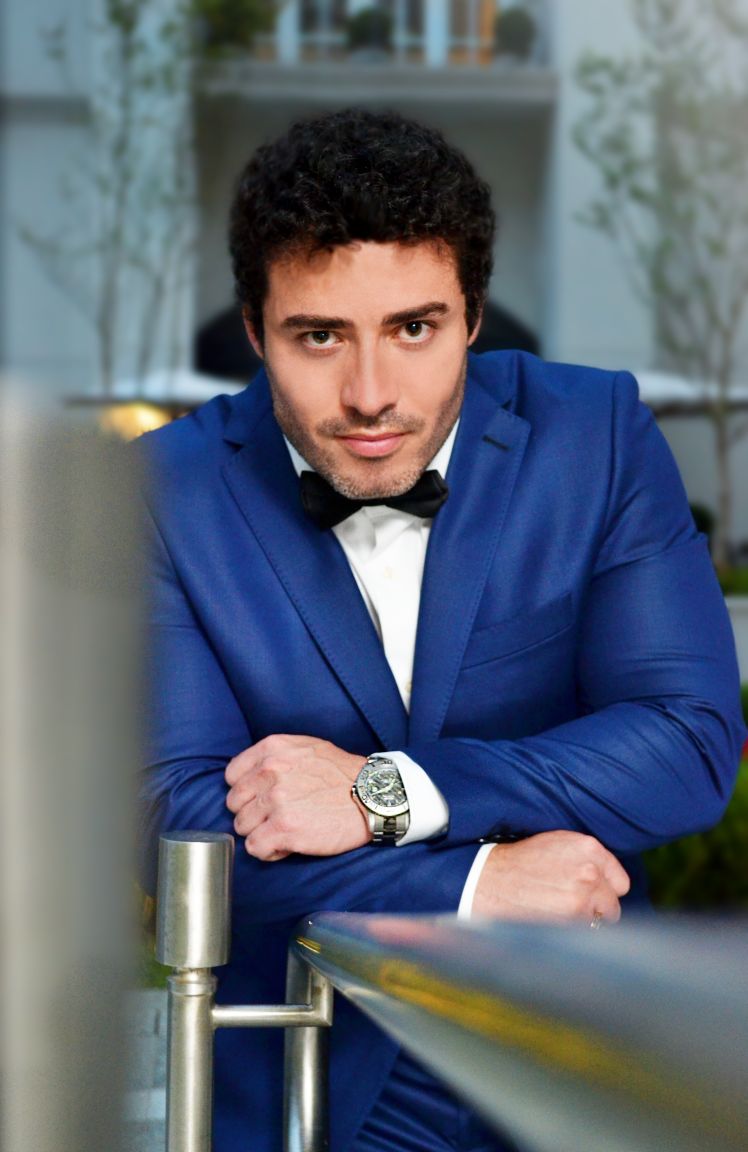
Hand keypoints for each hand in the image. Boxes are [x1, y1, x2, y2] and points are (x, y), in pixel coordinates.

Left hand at [225, 734, 369, 860]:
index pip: (232, 776)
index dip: (246, 791)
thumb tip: (249, 775)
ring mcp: (276, 801)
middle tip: (277, 816)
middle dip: (252, 813)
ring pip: (242, 826)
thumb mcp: (306, 748)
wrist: (372, 796)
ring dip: (260, 832)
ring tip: (285, 829)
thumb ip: (275, 756)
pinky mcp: (285, 828)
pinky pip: (255, 847)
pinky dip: (269, 851)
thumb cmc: (342, 774)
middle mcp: (270, 772)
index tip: (261, 798)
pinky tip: (286, 845)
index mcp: (272, 750)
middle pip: (235, 803)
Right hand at [472, 830, 629, 922]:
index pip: (620, 881)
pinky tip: (556, 920)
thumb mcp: (559, 844)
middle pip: (614, 903)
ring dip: (587, 920)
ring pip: (602, 920)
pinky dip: (575, 931)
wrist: (492, 879)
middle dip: (598, 906)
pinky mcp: (572, 919)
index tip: (593, 893)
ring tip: (562, 913)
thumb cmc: (522, 862)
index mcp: (589, 848)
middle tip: (574, 905)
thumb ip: (588, 858)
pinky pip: (587, 932)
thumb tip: (608, 879)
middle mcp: (591, 871)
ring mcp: (583, 898)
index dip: (606, 888)